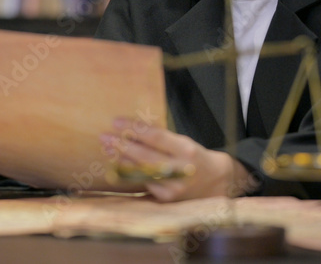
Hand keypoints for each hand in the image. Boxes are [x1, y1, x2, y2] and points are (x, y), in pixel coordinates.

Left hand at [100, 117, 255, 201]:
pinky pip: (143, 183)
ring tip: (107, 148)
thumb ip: (161, 138)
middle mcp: (180, 170)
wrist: (215, 183)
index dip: (134, 129)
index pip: (156, 137)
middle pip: (145, 156)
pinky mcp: (166, 199)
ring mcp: (172, 187)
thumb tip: (132, 130)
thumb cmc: (194, 157)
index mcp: (186, 150)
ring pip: (141, 171)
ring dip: (121, 159)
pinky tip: (118, 165)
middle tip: (105, 136)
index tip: (117, 122)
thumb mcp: (183, 142)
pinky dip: (129, 173)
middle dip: (122, 145)